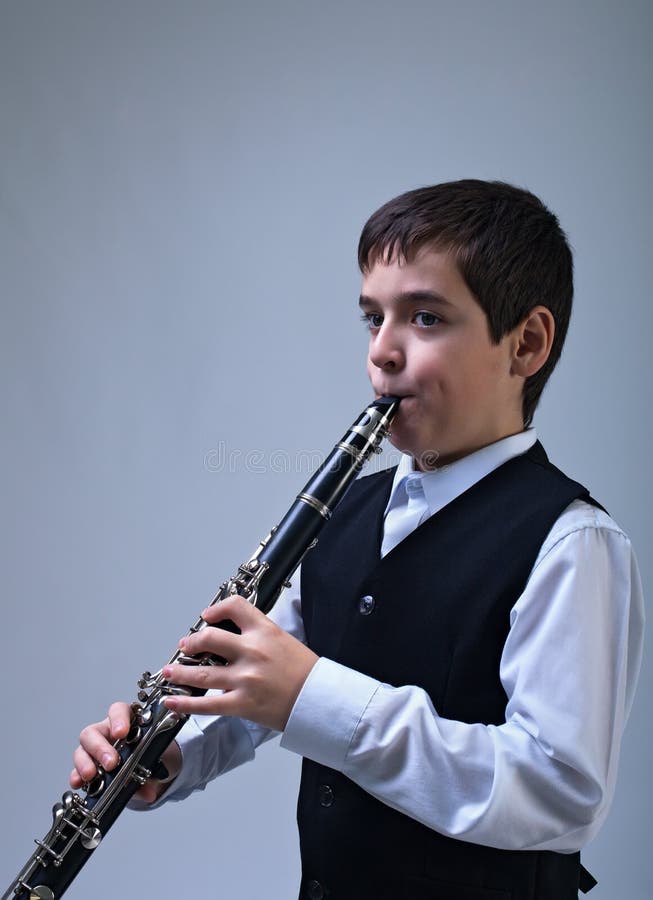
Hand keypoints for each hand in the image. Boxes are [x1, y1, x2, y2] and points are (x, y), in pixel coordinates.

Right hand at [70, 702, 181, 803]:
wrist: (149, 769)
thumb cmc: (151, 754)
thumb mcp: (155, 760)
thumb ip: (151, 773)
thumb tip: (149, 792)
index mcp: (126, 721)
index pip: (118, 711)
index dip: (118, 719)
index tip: (121, 733)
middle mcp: (107, 732)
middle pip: (93, 732)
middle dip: (100, 748)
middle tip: (111, 763)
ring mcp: (94, 749)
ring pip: (81, 749)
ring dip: (85, 763)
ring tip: (91, 775)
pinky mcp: (88, 766)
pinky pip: (77, 770)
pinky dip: (77, 776)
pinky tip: (78, 783)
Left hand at [162, 595, 317, 730]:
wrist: (319, 700)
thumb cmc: (305, 671)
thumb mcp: (283, 639)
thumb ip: (258, 634)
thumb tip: (234, 634)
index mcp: (264, 631)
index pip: (234, 607)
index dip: (216, 609)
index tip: (207, 617)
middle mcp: (252, 652)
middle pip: (209, 638)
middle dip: (191, 643)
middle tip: (185, 647)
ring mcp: (245, 679)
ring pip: (201, 673)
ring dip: (179, 672)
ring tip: (169, 671)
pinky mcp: (242, 704)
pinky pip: (206, 704)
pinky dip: (185, 704)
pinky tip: (172, 701)